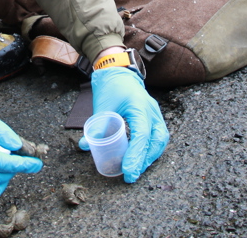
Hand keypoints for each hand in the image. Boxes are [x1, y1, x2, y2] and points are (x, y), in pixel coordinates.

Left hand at [80, 67, 168, 182]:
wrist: (119, 71)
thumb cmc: (111, 86)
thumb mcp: (102, 105)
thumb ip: (96, 125)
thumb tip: (86, 145)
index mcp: (140, 106)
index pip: (141, 135)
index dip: (136, 155)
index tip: (128, 171)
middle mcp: (151, 110)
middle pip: (156, 140)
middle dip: (145, 160)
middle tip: (131, 175)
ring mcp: (155, 112)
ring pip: (160, 139)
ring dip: (150, 156)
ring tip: (137, 168)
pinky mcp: (153, 115)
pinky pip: (159, 135)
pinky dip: (152, 148)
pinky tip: (142, 157)